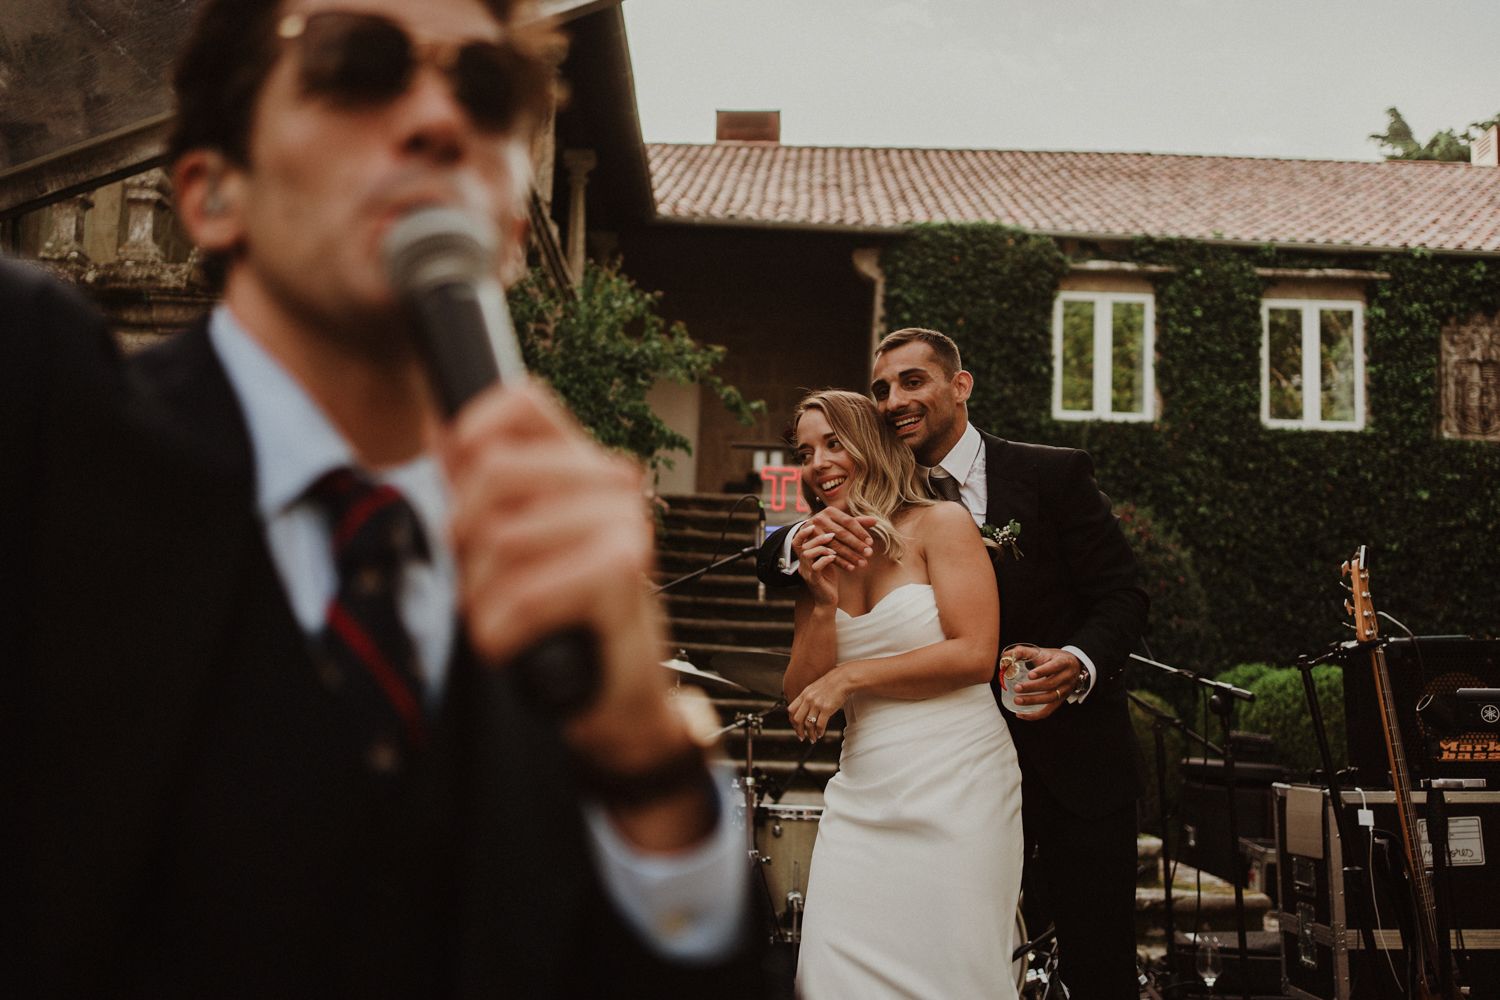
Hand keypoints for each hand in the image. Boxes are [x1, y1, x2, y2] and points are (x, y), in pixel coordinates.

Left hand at [443, 382, 689, 776]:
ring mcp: (625, 525)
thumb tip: (438, 429)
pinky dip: (502, 631)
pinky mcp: (623, 574)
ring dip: (483, 595)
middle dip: (464, 537)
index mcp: (585, 464)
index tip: (463, 488)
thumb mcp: (514, 544)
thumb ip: (480, 488)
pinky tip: (518, 644)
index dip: (473, 434)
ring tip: (509, 617)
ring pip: (501, 538)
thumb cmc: (563, 617)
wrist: (616, 696)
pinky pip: (523, 593)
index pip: (524, 401)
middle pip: (493, 471)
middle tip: (486, 579)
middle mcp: (614, 483)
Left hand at [787, 666, 850, 741]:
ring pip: (808, 724)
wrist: (844, 679)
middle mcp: (808, 699)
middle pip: (797, 719)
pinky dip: (819, 732)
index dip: (792, 721)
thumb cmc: (832, 683)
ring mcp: (817, 704)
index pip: (791, 710)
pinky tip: (820, 734)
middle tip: (801, 737)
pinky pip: (820, 724)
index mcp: (804, 694)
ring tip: (813, 738)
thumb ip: (808, 698)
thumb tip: (805, 709)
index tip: (796, 727)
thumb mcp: (815, 688)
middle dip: (798, 730)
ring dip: (810, 734)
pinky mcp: (827, 709)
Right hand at [791, 507, 876, 571]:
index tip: (870, 543)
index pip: (849, 521)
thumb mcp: (843, 525)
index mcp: (829, 511)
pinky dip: (840, 562)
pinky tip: (850, 567)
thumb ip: (858, 523)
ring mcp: (811, 533)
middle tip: (869, 553)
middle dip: (857, 545)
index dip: (860, 532)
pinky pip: (827, 556)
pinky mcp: (807, 548)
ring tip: (862, 563)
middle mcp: (818, 520)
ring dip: (850, 555)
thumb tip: (875, 520)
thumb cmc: (830, 531)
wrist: (808, 539)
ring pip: (834, 546)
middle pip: (842, 533)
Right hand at [796, 530, 841, 607]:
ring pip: (807, 554)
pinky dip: (825, 560)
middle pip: (802, 545)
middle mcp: (802, 565)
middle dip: (817, 538)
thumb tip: (832, 532)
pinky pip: (816, 566)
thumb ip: (825, 549)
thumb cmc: (829, 580)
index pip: (796, 542)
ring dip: (821, 548)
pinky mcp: (814, 580)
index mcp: (804, 559)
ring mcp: (807, 572)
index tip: (811, 524)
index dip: (801, 532)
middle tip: (831, 535)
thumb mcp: (826, 561)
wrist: (827, 601)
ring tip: (833, 549)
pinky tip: (833, 558)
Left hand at [1008, 645, 1081, 720]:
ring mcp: (1064, 691)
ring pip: (1050, 698)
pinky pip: (1048, 711)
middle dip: (1033, 688)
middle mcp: (1066, 677)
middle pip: (1050, 684)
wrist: (1073, 666)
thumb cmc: (1054, 658)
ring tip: (1017, 700)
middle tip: (1017, 688)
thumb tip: (1005, 655)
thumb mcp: (1043, 651)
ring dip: (1032, 701)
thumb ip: (1024, 652)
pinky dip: (1034, 715)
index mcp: (1063, 662)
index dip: (1042, 671)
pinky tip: (1020, 714)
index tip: (1030, 675)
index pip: (1054, 667)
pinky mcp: (1059, 701)